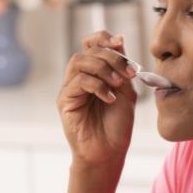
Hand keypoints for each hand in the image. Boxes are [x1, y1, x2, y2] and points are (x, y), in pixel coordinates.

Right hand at [57, 30, 137, 168]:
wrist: (109, 152)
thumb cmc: (117, 126)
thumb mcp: (126, 92)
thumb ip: (123, 69)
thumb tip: (119, 39)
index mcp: (95, 73)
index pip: (92, 43)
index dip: (104, 39)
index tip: (121, 43)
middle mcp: (79, 77)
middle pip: (88, 50)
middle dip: (111, 57)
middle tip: (127, 73)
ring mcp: (70, 88)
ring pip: (80, 61)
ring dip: (103, 69)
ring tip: (118, 85)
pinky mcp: (64, 101)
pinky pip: (78, 81)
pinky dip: (98, 86)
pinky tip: (110, 99)